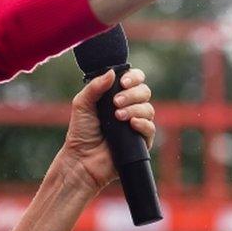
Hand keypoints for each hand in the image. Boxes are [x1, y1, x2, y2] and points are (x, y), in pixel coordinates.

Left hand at [59, 68, 154, 192]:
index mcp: (117, 96)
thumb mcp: (82, 104)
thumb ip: (95, 86)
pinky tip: (131, 124)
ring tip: (118, 116)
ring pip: (148, 108)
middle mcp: (129, 107)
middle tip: (116, 103)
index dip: (133, 77)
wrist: (82, 159)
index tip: (123, 82)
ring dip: (134, 109)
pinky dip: (142, 123)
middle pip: (144, 92)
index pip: (134, 80)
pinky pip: (150, 128)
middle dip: (132, 94)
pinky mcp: (141, 141)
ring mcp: (136, 124)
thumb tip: (112, 72)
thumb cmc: (81, 132)